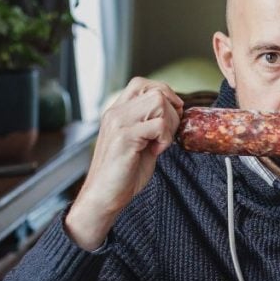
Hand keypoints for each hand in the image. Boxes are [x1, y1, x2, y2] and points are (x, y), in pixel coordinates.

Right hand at [65, 78, 183, 249]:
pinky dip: (165, 139)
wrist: (105, 196)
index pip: (142, 84)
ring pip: (158, 103)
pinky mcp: (125, 137)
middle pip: (156, 91)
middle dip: (172, 112)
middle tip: (167, 135)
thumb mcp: (140, 143)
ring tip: (159, 144)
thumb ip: (151, 126)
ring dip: (169, 125)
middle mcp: (115, 113)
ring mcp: (118, 123)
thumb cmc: (123, 174)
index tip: (172, 115)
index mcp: (117, 112)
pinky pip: (158, 125)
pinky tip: (155, 152)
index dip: (164, 94)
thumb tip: (174, 114)